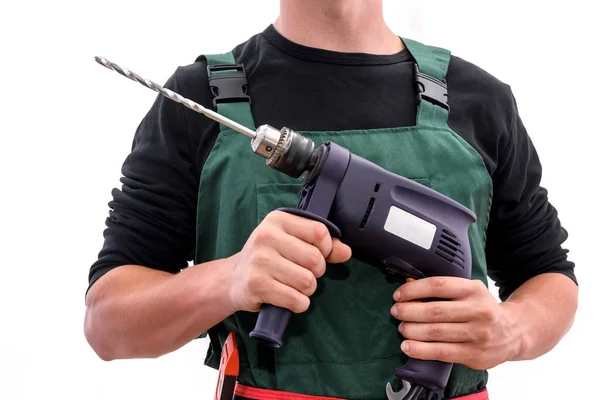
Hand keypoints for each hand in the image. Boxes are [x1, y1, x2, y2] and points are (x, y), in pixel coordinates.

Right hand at [227, 210, 351, 313]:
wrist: (232, 279)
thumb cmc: (267, 258)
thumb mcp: (292, 243)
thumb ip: (322, 245)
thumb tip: (346, 252)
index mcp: (278, 220)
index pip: (319, 232)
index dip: (327, 248)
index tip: (317, 254)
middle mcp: (267, 236)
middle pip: (315, 259)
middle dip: (316, 272)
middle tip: (302, 273)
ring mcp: (260, 261)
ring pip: (307, 282)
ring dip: (307, 290)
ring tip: (293, 286)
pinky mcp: (257, 285)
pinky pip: (296, 299)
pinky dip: (298, 304)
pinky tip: (288, 298)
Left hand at [390, 277, 519, 369]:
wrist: (513, 332)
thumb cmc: (482, 309)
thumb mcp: (469, 291)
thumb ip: (445, 290)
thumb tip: (409, 288)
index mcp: (474, 290)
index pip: (438, 286)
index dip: (414, 290)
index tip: (399, 294)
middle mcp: (478, 311)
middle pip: (434, 311)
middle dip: (409, 311)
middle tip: (396, 311)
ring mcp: (477, 334)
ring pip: (436, 332)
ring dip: (412, 330)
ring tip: (402, 327)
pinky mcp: (474, 354)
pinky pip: (441, 352)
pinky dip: (420, 350)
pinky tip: (408, 346)